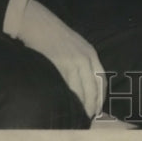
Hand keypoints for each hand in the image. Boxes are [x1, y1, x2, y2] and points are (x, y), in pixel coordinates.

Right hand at [17, 0, 104, 118]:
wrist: (39, 23)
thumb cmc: (56, 35)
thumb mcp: (77, 45)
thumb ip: (83, 61)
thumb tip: (85, 82)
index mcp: (91, 53)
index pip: (102, 79)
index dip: (101, 96)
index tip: (98, 107)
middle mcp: (85, 58)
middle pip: (93, 87)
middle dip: (93, 104)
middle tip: (90, 117)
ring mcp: (72, 62)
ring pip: (81, 90)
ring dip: (81, 104)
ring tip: (79, 116)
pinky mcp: (59, 65)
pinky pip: (66, 86)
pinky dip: (69, 98)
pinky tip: (67, 105)